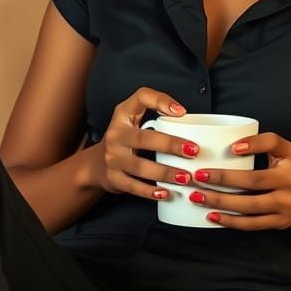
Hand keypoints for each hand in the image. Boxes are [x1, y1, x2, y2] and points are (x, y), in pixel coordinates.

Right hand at [94, 87, 202, 201]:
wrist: (96, 164)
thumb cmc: (125, 139)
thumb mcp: (133, 120)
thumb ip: (156, 114)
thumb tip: (186, 119)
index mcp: (123, 115)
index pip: (141, 97)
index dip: (161, 101)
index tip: (182, 112)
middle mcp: (115, 134)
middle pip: (143, 138)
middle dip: (170, 145)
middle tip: (193, 151)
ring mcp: (112, 157)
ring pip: (140, 166)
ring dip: (165, 172)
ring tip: (185, 177)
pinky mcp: (113, 178)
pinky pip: (133, 186)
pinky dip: (150, 191)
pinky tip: (165, 193)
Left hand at [185, 132, 290, 229]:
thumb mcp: (285, 150)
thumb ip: (263, 143)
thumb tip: (228, 145)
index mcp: (290, 158)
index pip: (273, 145)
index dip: (254, 145)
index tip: (232, 148)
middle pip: (254, 181)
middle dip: (223, 178)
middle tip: (198, 175)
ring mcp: (286, 204)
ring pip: (250, 205)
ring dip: (221, 202)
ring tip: (198, 196)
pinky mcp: (280, 222)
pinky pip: (252, 223)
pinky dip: (231, 221)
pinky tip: (212, 216)